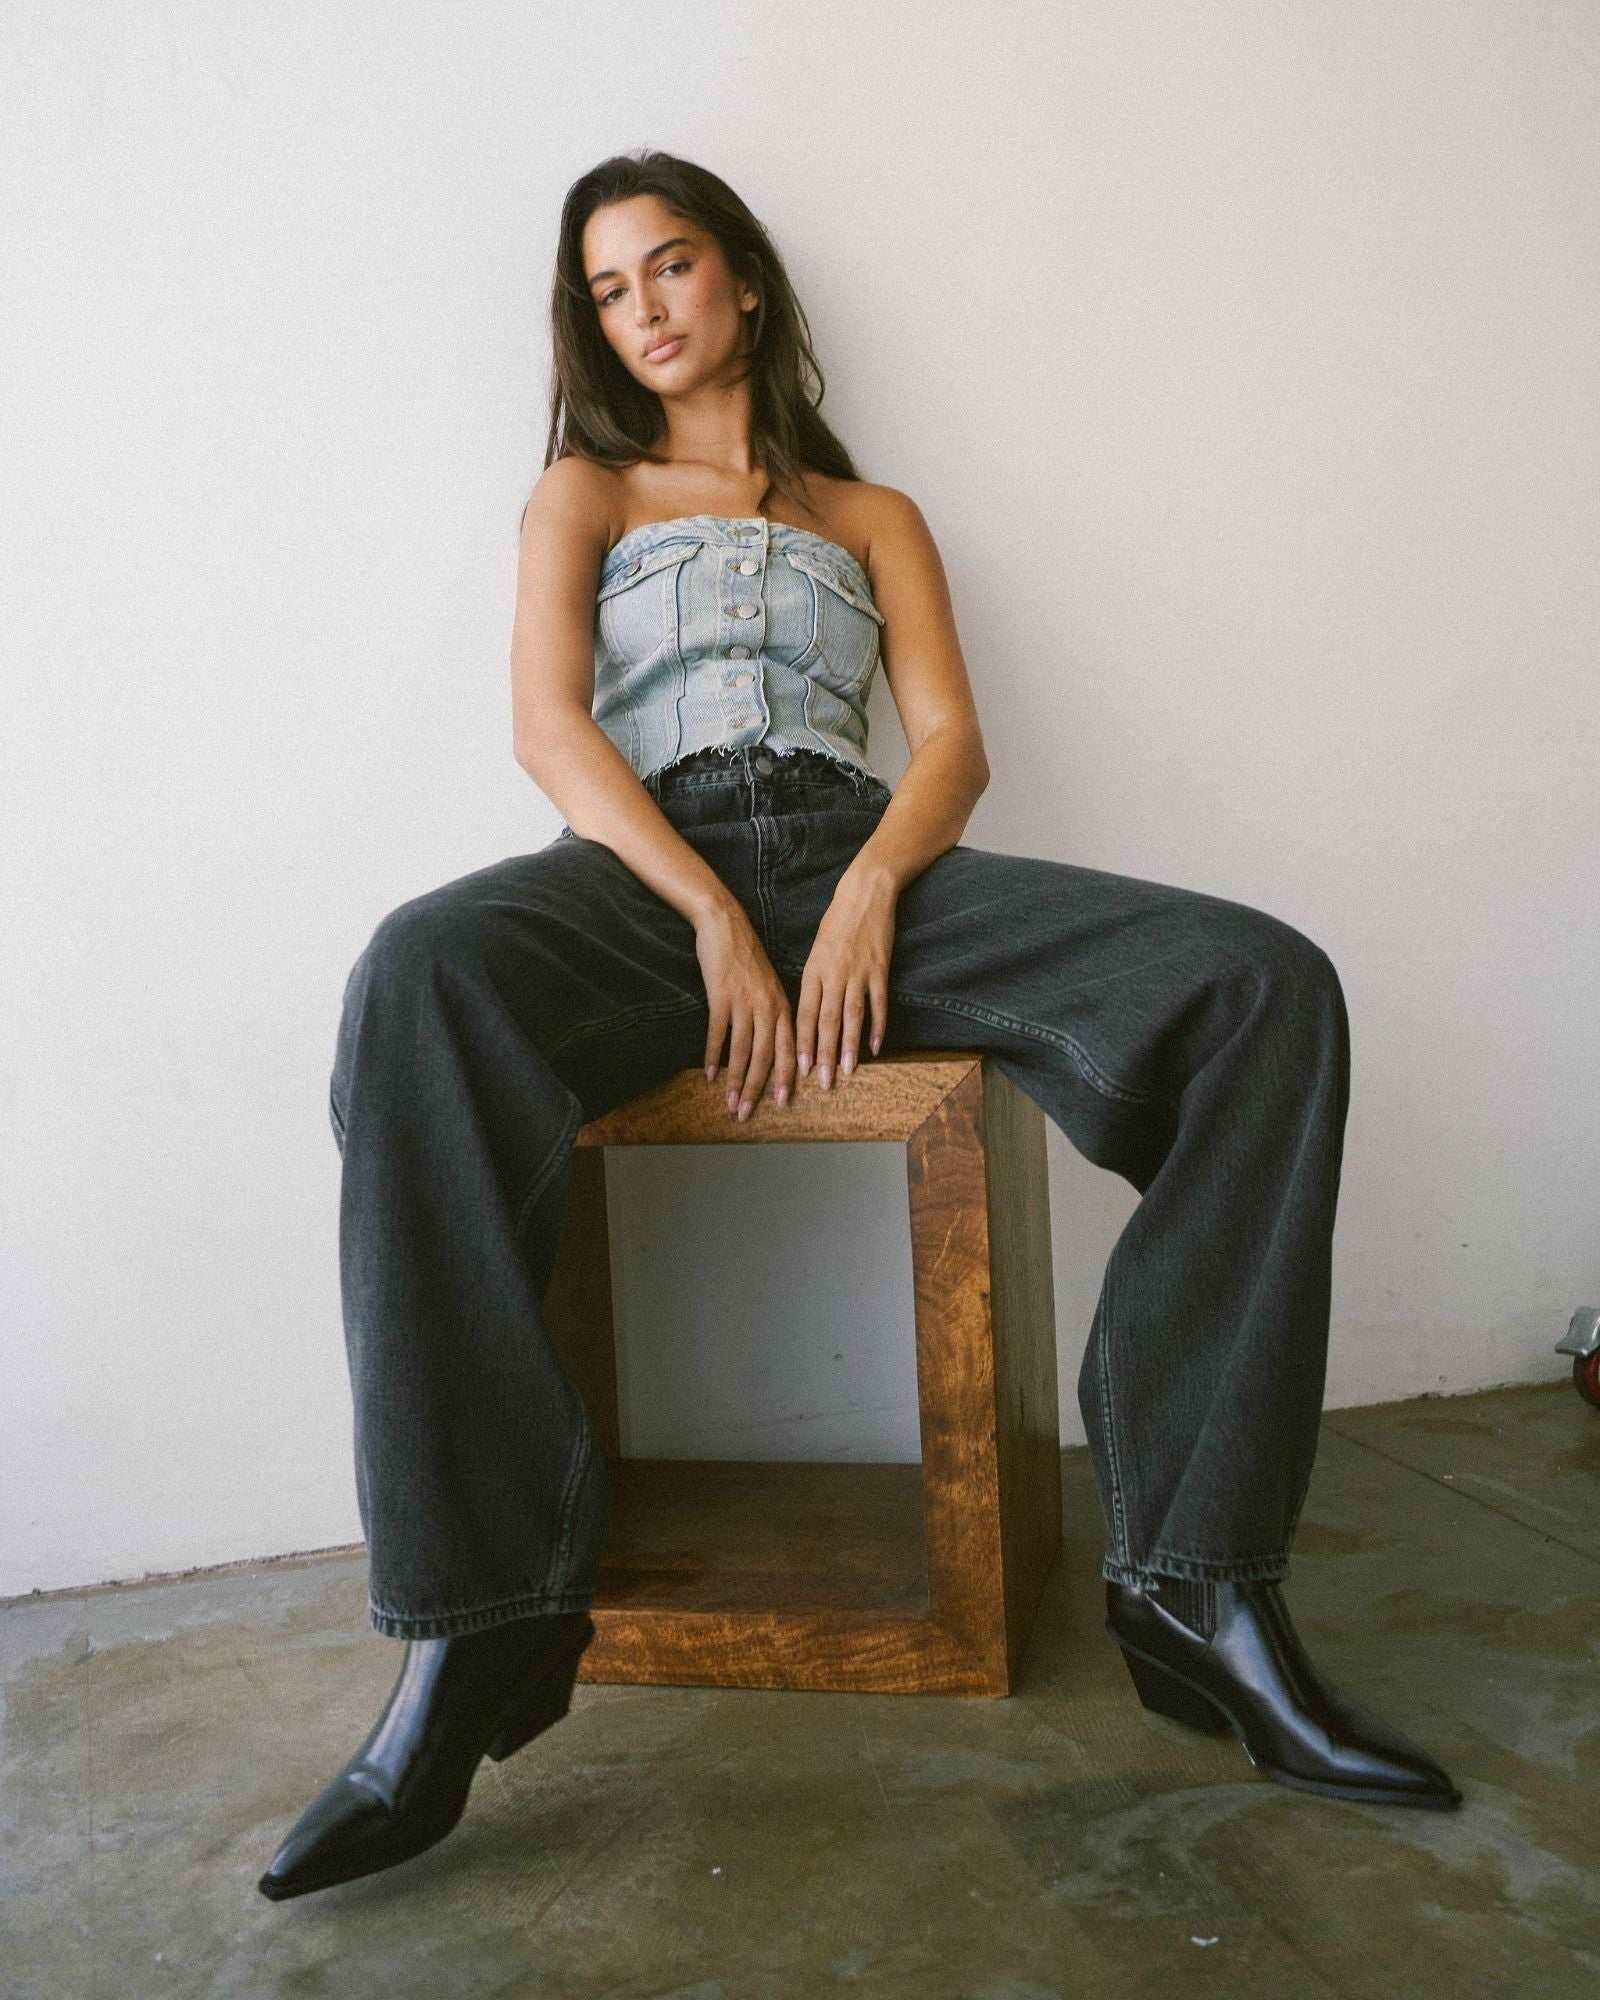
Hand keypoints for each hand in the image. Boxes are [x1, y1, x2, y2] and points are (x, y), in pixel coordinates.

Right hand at [695, 902, 796, 1120]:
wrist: (725, 923)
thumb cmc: (745, 955)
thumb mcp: (767, 984)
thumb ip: (771, 1012)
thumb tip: (770, 1043)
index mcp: (782, 1005)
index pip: (789, 1048)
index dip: (785, 1077)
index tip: (782, 1102)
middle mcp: (768, 1006)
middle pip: (767, 1056)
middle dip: (758, 1088)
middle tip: (748, 1113)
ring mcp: (745, 1001)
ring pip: (744, 1050)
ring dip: (736, 1080)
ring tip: (730, 1102)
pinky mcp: (722, 996)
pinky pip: (719, 1033)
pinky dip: (713, 1056)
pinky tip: (710, 1074)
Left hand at [795, 862, 896, 1089]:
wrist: (865, 893)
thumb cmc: (837, 921)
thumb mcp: (816, 949)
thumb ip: (813, 980)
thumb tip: (808, 1012)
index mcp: (813, 969)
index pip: (805, 1013)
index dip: (802, 1042)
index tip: (798, 1068)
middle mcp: (833, 973)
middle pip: (826, 1020)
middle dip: (823, 1053)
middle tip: (821, 1082)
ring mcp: (858, 972)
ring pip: (851, 1015)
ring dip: (848, 1046)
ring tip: (846, 1071)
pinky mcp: (880, 968)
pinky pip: (878, 1003)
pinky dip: (877, 1026)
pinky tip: (875, 1047)